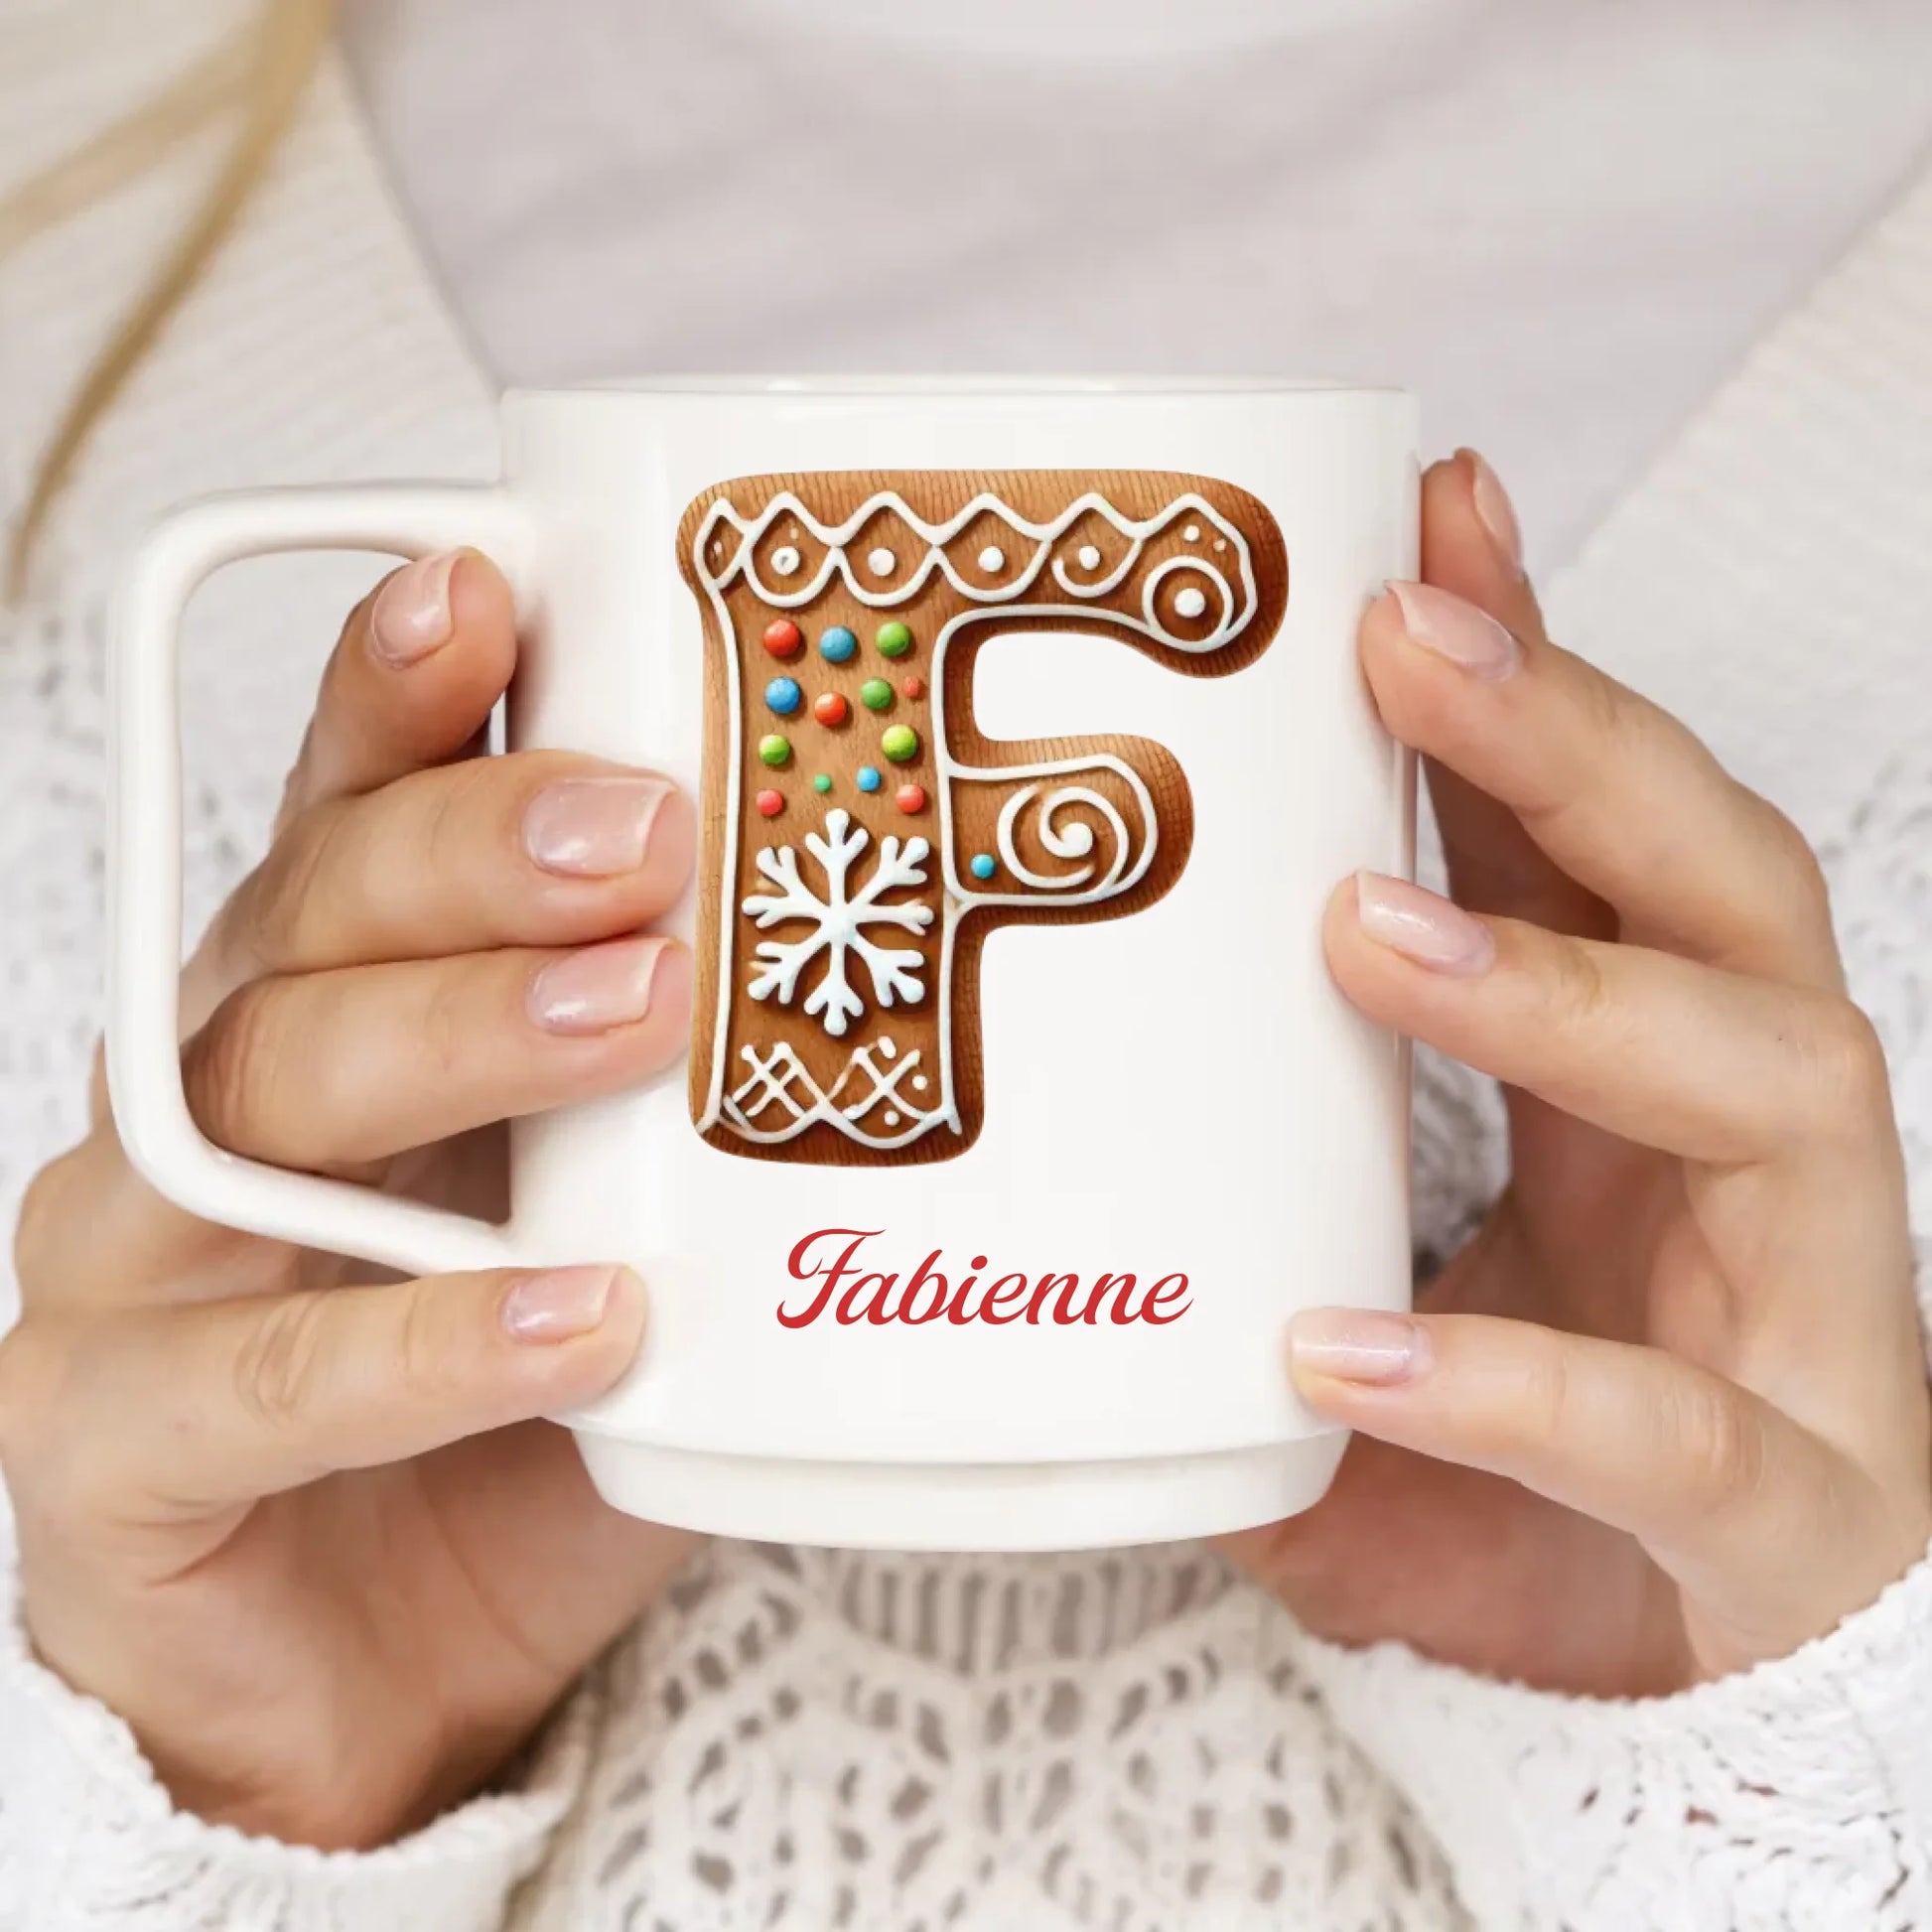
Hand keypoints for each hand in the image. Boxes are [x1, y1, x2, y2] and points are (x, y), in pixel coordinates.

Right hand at [1, 551, 697, 1846]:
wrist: (401, 1665)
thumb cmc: (535, 1394)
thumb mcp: (633, 1204)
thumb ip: (706, 1081)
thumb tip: (937, 950)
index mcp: (328, 1007)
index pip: (346, 815)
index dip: (404, 694)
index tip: (496, 590)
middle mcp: (207, 1101)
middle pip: (307, 924)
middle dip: (476, 856)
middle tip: (650, 833)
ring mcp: (133, 1266)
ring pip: (261, 1104)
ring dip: (458, 1038)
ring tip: (642, 1018)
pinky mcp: (109, 1446)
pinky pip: (255, 1379)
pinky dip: (422, 1344)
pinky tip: (580, 1316)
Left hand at [1226, 454, 1931, 1695]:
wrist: (1687, 1703)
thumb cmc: (1528, 1453)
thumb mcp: (1372, 1259)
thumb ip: (1252, 1174)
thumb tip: (1031, 1096)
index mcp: (1641, 1067)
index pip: (1599, 826)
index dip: (1530, 667)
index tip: (1424, 514)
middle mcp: (1746, 1141)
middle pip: (1713, 880)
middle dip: (1568, 741)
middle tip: (1402, 636)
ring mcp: (1800, 1305)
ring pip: (1763, 1075)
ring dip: (1565, 987)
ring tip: (1367, 930)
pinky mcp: (1792, 1498)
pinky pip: (1669, 1427)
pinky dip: (1510, 1379)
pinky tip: (1346, 1347)